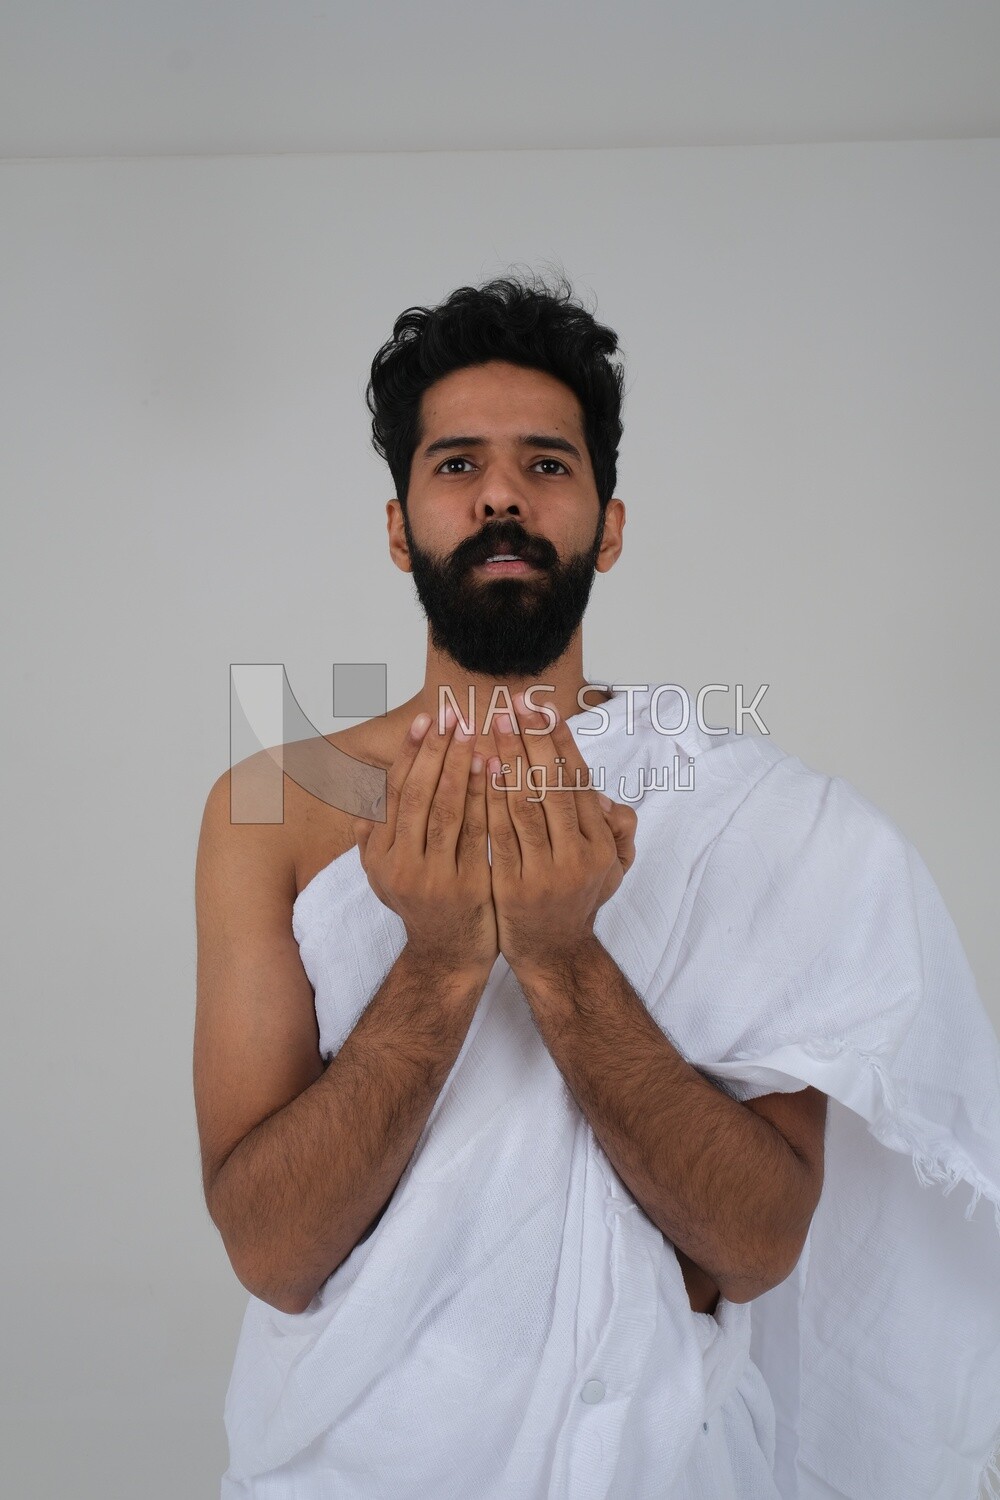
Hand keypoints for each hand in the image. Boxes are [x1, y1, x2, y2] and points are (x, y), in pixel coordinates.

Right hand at [350, 705, 498, 973]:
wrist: (449, 957)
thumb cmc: (423, 907)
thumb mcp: (386, 877)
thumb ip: (374, 840)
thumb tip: (362, 805)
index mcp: (381, 854)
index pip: (395, 792)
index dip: (409, 753)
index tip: (424, 720)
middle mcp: (401, 865)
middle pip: (418, 795)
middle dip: (436, 751)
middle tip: (453, 715)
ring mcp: (433, 878)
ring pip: (446, 811)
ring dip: (459, 767)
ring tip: (474, 733)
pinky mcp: (466, 888)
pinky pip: (477, 834)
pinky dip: (485, 799)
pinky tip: (496, 771)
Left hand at [485, 692, 637, 973]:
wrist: (554, 953)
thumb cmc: (578, 898)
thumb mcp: (612, 867)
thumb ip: (617, 829)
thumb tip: (603, 796)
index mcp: (601, 844)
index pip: (578, 781)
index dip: (560, 742)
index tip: (542, 710)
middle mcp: (578, 856)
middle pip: (551, 785)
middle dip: (531, 740)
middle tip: (511, 705)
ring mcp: (546, 872)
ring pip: (525, 805)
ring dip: (507, 761)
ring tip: (491, 727)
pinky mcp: (514, 886)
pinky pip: (499, 834)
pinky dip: (488, 799)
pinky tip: (476, 770)